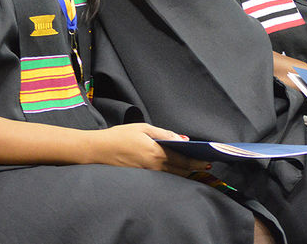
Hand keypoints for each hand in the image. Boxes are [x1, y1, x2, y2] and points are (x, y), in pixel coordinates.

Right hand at [84, 124, 211, 176]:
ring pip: (172, 176)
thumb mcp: (143, 128)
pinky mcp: (142, 177)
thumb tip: (182, 139)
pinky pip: (162, 177)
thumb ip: (164, 134)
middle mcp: (154, 166)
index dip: (197, 162)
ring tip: (194, 169)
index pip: (183, 161)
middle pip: (180, 171)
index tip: (207, 162)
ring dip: (184, 173)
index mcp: (156, 153)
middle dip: (194, 169)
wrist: (98, 150)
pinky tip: (176, 170)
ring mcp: (148, 174)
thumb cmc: (119, 136)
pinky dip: (172, 174)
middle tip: (205, 167)